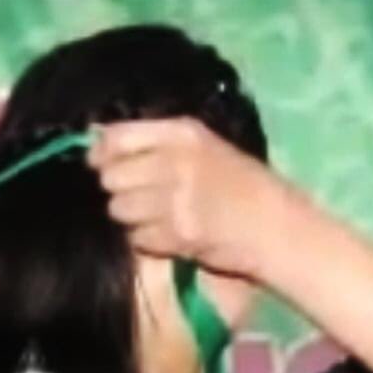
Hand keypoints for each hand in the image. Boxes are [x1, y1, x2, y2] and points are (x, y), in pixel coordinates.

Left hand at [87, 117, 297, 280]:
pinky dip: (147, 240)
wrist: (275, 226)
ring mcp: (177, 198)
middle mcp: (176, 160)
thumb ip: (153, 143)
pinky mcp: (178, 232)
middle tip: (136, 197)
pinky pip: (138, 236)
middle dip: (117, 190)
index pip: (116, 136)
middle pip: (111, 176)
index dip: (100, 153)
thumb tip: (97, 141)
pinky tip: (168, 236)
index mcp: (183, 133)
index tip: (98, 164)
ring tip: (155, 218)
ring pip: (119, 209)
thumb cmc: (240, 186)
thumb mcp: (204, 148)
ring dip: (131, 218)